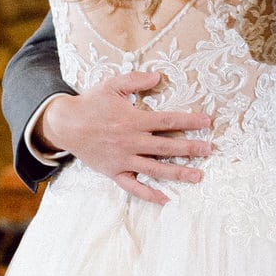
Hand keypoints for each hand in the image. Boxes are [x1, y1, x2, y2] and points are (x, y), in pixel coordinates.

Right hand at [38, 74, 210, 206]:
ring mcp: (124, 159)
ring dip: (178, 173)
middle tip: (210, 150)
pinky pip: (134, 187)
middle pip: (166, 146)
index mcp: (133, 120)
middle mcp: (131, 141)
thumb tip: (159, 76)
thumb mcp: (112, 85)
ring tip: (197, 176)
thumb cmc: (90, 103)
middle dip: (190, 148)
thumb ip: (136, 81)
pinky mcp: (115, 172)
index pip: (167, 121)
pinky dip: (150, 194)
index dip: (189, 121)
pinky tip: (166, 200)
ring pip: (155, 169)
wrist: (65, 124)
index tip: (207, 123)